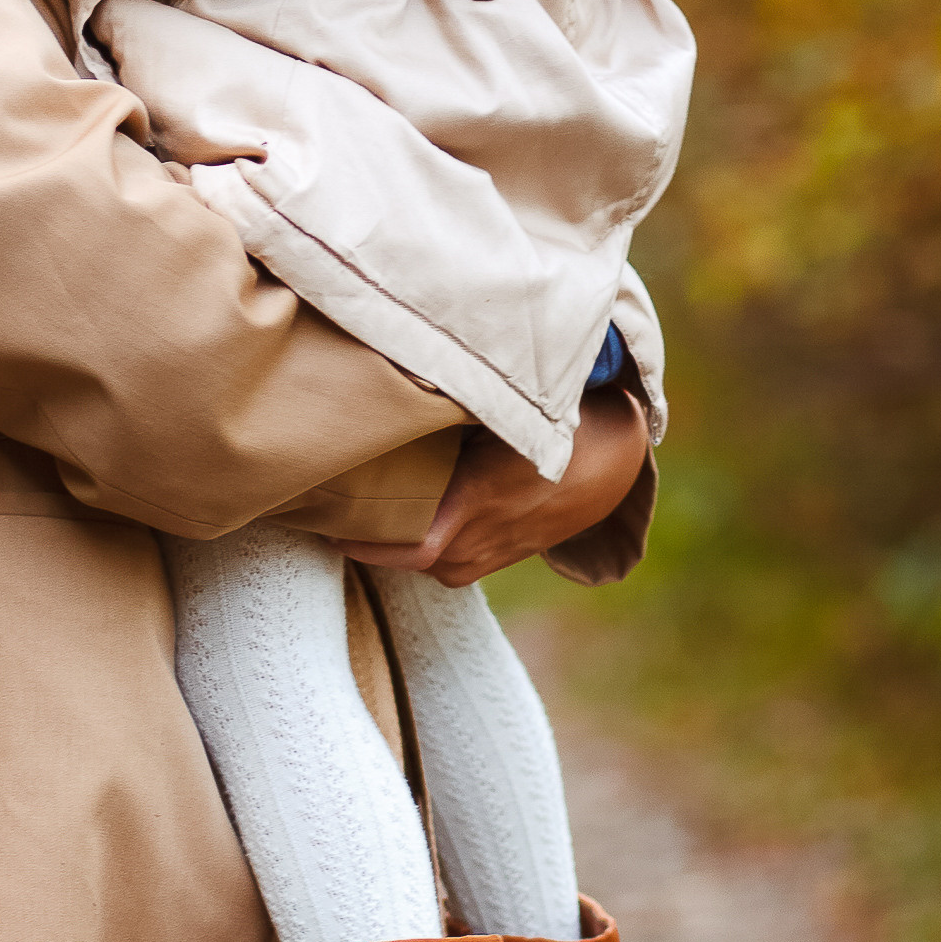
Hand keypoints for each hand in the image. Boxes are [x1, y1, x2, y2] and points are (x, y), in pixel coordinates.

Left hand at [337, 389, 649, 588]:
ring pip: (431, 563)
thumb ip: (458, 404)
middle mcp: (483, 540)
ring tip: (361, 511)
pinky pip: (451, 560)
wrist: (617, 462)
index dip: (362, 541)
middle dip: (370, 538)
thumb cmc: (560, 425)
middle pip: (407, 559)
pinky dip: (426, 543)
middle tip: (328, 505)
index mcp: (479, 504)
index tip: (323, 517)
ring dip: (398, 543)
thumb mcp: (510, 411)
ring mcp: (496, 553)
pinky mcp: (505, 554)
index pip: (408, 548)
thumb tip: (401, 378)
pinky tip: (407, 514)